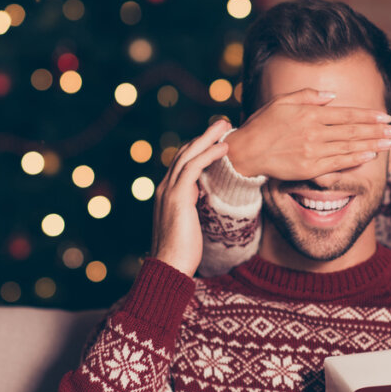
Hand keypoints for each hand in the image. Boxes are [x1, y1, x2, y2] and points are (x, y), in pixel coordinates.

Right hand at [150, 120, 231, 276]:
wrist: (170, 267)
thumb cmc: (182, 252)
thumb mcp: (188, 223)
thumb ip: (191, 206)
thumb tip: (200, 197)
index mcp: (166, 193)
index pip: (182, 163)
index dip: (199, 148)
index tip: (216, 139)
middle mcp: (164, 188)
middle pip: (184, 153)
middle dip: (204, 136)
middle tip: (223, 124)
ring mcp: (168, 191)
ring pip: (188, 155)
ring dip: (208, 138)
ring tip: (226, 127)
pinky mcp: (177, 197)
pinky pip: (193, 168)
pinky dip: (209, 155)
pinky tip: (224, 148)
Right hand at [225, 88, 390, 178]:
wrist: (246, 152)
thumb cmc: (263, 124)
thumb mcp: (282, 101)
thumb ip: (308, 95)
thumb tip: (333, 97)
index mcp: (310, 113)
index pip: (347, 113)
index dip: (368, 115)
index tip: (385, 116)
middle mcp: (314, 131)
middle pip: (353, 130)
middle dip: (377, 130)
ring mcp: (313, 151)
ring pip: (349, 146)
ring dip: (373, 144)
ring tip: (389, 143)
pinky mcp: (309, 168)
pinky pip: (338, 163)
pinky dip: (355, 159)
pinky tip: (369, 156)